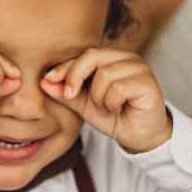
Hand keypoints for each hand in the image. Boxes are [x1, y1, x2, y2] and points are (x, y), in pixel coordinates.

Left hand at [41, 49, 171, 152]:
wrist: (139, 137)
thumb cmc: (114, 117)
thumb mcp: (84, 105)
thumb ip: (66, 93)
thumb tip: (43, 82)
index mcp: (111, 58)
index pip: (84, 54)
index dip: (64, 67)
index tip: (48, 80)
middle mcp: (126, 58)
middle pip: (92, 56)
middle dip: (75, 76)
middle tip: (71, 95)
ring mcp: (139, 68)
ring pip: (104, 74)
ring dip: (98, 98)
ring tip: (106, 107)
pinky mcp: (147, 82)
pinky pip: (118, 87)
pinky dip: (111, 103)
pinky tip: (118, 109)